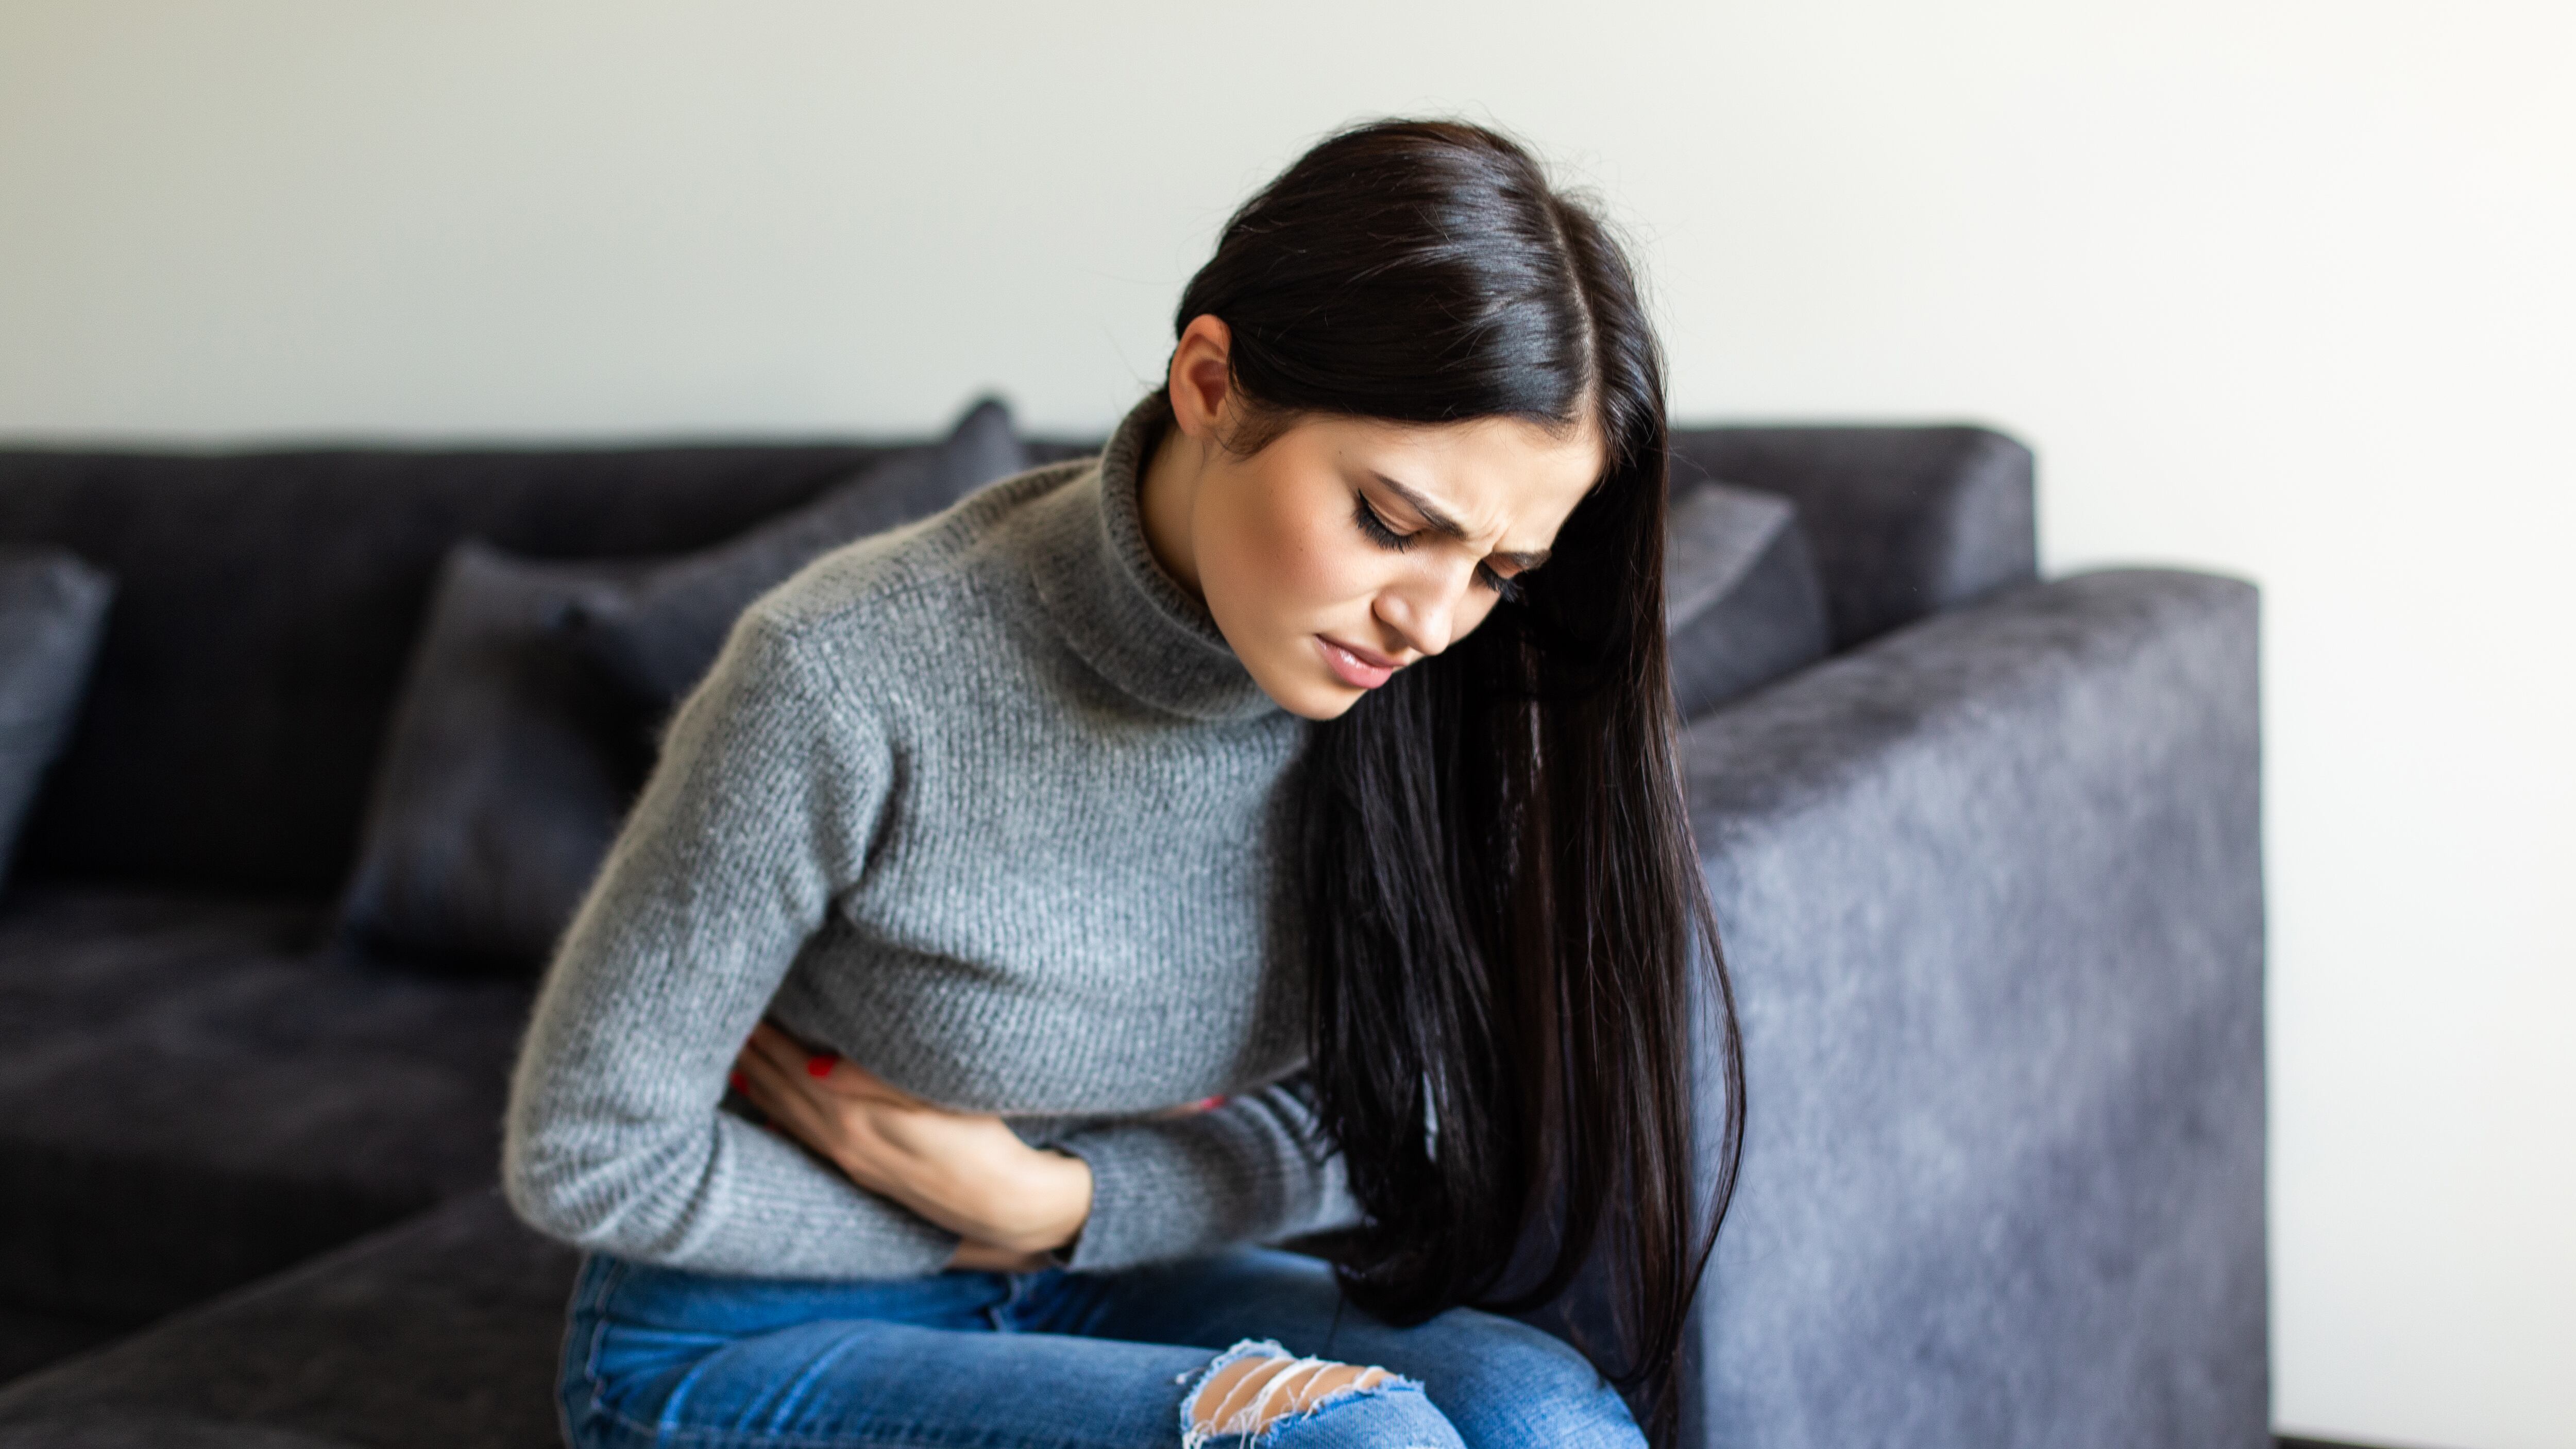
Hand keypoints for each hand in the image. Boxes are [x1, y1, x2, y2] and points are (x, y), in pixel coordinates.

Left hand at [732, 1022, 1091, 1260]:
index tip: (745, 1007)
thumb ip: (875, 1081)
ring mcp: (851, 1161)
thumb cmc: (980, 1140)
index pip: (797, 1068)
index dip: (770, 1039)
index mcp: (856, 1118)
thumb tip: (814, 1065)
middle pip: (785, 1092)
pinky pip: (807, 1144)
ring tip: (736, 1061)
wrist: (1004, 1204)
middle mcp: (844, 1142)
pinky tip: (769, 1119)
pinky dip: (782, 1124)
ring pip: (791, 1117)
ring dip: (761, 1088)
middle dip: (755, 1058)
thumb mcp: (937, 1101)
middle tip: (723, 1023)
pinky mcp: (864, 1173)